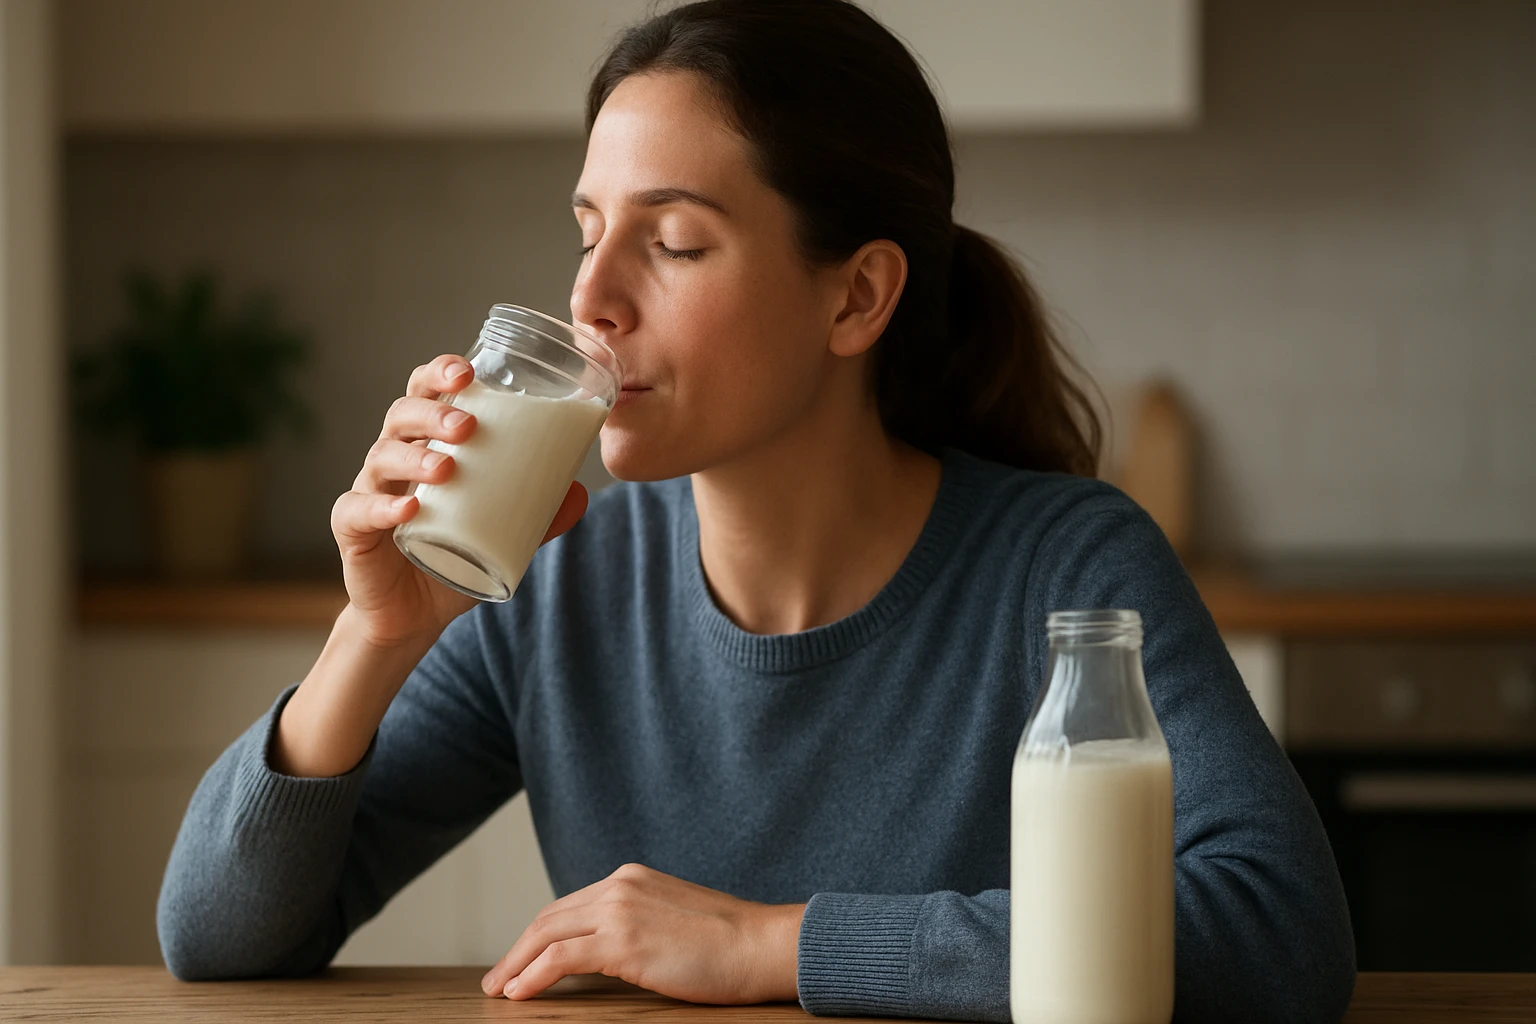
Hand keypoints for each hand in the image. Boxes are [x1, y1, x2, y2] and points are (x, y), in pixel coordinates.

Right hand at [331, 353, 588, 647]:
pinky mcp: (352, 531)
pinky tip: (407, 512)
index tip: (469, 372)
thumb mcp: (502, 534)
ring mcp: (369, 492)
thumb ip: (539, 514)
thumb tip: (580, 492)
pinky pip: (358, 511)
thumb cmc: (453, 557)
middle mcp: (394, 460)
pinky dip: (381, 508)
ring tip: (446, 468)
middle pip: (401, 415)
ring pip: (381, 458)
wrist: (413, 615)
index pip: (426, 393)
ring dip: (414, 458)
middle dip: (432, 413)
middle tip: (467, 426)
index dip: (440, 373)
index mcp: (426, 445)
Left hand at [480, 863, 805, 1004]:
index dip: (540, 935)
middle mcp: (620, 886)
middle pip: (550, 917)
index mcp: (632, 878)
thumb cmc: (731, 943)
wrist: (761, 944)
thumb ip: (641, 924)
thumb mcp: (675, 920)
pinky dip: (533, 975)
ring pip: (547, 934)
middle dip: (518, 949)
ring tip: (501, 990)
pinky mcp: (623, 941)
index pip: (570, 905)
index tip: (523, 958)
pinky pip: (561, 958)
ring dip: (517, 963)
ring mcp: (620, 910)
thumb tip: (614, 953)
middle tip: (498, 978)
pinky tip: (521, 993)